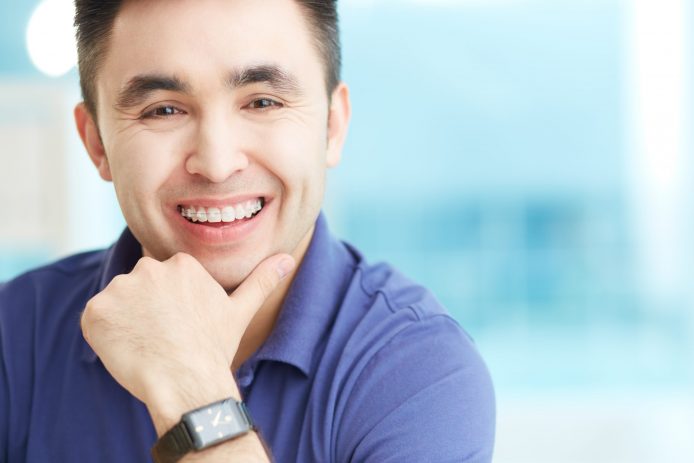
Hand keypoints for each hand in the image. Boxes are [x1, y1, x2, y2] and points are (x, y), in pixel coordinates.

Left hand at [80, 251, 294, 430]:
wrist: (186, 382)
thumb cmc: (214, 348)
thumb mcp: (240, 311)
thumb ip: (261, 280)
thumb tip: (288, 259)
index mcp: (182, 264)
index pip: (165, 280)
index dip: (170, 306)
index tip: (178, 326)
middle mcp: (149, 268)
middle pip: (140, 287)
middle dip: (146, 309)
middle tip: (163, 337)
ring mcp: (120, 288)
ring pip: (118, 303)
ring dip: (126, 321)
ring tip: (147, 345)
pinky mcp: (96, 311)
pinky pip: (96, 318)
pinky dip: (105, 334)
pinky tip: (127, 349)